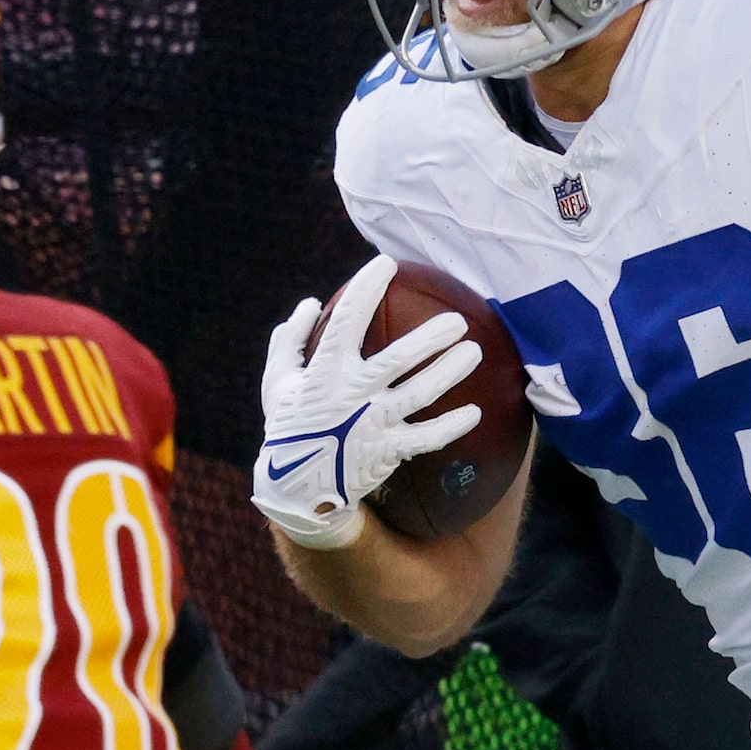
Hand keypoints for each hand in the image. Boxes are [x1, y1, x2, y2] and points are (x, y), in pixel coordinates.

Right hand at [254, 254, 482, 550]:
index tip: (386, 263)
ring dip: (449, 372)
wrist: (295, 486)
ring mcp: (371, 424)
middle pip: (396, 359)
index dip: (366, 289)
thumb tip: (308, 303)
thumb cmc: (289, 425)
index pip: (346, 320)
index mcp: (324, 370)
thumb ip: (289, 341)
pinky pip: (425, 438)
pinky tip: (474, 412)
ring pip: (419, 394)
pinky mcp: (386, 450)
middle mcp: (351, 394)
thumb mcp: (276, 381)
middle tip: (457, 319)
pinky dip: (450, 426)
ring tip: (474, 351)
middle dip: (429, 337)